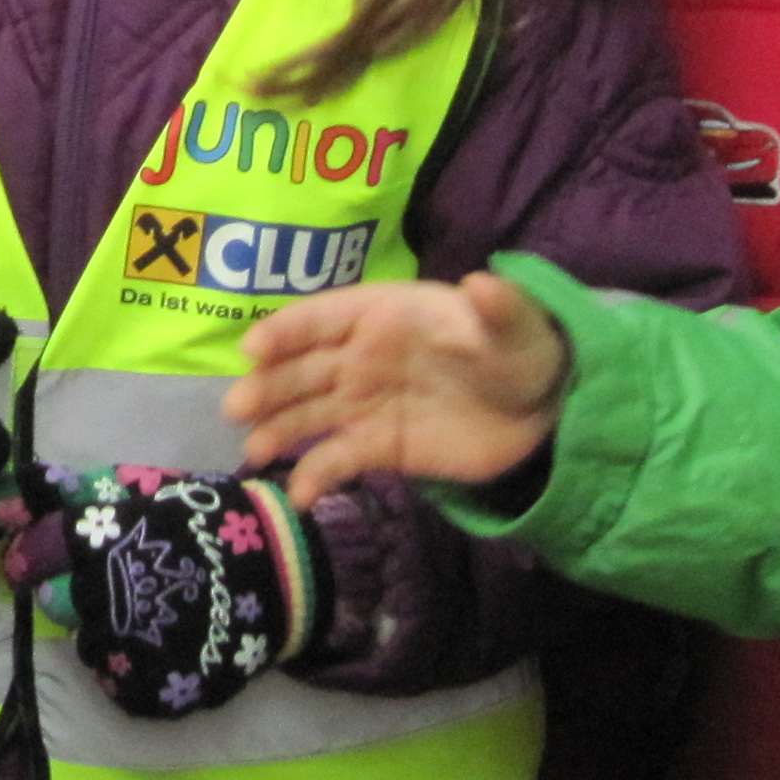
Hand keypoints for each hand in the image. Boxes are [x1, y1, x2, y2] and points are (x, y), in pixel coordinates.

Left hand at [5, 461, 323, 718]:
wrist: (280, 574)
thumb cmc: (206, 522)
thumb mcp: (145, 489)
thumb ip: (80, 490)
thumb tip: (21, 485)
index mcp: (95, 544)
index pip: (34, 553)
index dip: (31, 554)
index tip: (37, 557)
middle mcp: (100, 596)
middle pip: (54, 600)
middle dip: (70, 590)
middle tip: (106, 584)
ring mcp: (123, 648)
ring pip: (85, 641)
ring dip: (101, 627)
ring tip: (142, 613)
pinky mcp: (145, 689)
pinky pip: (115, 680)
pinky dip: (128, 665)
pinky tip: (156, 643)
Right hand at [228, 272, 571, 507]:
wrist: (541, 407)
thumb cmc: (518, 350)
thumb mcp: (515, 326)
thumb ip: (497, 308)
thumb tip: (482, 283)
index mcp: (381, 314)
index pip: (322, 317)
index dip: (287, 331)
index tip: (253, 350)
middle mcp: (359, 357)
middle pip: (302, 369)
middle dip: (268, 385)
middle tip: (239, 407)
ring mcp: (363, 404)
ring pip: (307, 415)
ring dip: (277, 430)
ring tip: (253, 454)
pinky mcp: (376, 447)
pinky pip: (335, 460)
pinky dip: (314, 476)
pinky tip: (298, 496)